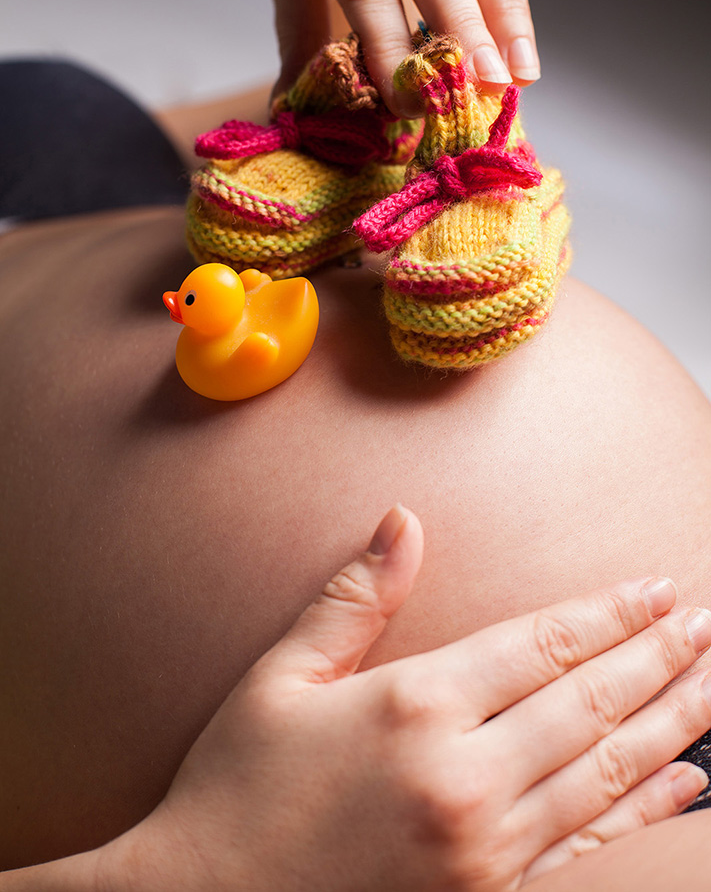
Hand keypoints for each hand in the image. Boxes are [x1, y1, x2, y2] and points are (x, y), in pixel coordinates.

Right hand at [100, 506, 710, 891]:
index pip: (539, 645)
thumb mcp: (282, 679)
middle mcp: (462, 775)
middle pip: (588, 703)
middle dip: (657, 658)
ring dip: (670, 724)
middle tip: (704, 623)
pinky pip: (587, 846)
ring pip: (605, 773)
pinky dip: (643, 812)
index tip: (658, 589)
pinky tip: (684, 784)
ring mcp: (484, 847)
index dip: (607, 614)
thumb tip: (403, 520)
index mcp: (413, 706)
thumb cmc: (239, 787)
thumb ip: (353, 598)